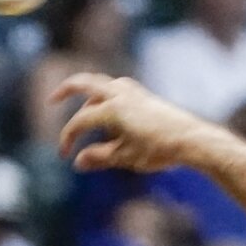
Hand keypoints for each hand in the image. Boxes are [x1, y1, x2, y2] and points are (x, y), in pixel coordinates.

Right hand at [54, 75, 225, 174]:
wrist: (192, 140)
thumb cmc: (160, 150)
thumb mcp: (127, 157)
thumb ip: (100, 158)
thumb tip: (78, 162)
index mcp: (111, 109)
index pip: (80, 122)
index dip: (68, 138)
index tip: (66, 156)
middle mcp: (119, 94)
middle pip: (84, 83)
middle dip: (65, 90)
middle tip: (52, 99)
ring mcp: (133, 92)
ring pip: (102, 84)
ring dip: (88, 94)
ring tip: (84, 109)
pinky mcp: (144, 96)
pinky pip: (118, 88)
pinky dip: (106, 95)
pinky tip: (109, 108)